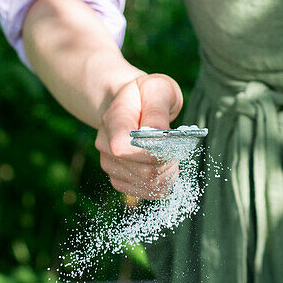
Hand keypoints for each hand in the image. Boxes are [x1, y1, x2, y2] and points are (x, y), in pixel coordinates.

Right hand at [95, 73, 182, 198]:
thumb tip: (159, 134)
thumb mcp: (157, 89)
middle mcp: (105, 146)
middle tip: (177, 149)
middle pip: (143, 171)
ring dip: (168, 174)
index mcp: (112, 121)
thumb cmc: (146, 95)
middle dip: (168, 162)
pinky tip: (166, 169)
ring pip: (147, 184)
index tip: (170, 144)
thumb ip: (158, 110)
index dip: (151, 153)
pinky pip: (146, 192)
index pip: (123, 148)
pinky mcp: (119, 179)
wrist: (132, 106)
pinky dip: (162, 184)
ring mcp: (110, 165)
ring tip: (172, 157)